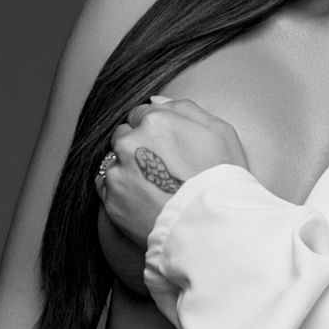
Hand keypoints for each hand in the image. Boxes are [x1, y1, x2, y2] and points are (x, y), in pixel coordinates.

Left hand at [96, 96, 248, 249]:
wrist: (213, 227)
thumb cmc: (222, 179)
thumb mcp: (220, 131)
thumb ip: (186, 109)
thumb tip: (157, 101)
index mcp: (156, 120)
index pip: (141, 114)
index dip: (154, 131)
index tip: (165, 148)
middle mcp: (131, 141)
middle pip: (124, 135)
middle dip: (137, 147)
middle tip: (160, 168)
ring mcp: (118, 172)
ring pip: (113, 161)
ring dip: (127, 168)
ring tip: (152, 187)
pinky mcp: (112, 200)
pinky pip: (105, 186)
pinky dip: (119, 189)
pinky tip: (141, 198)